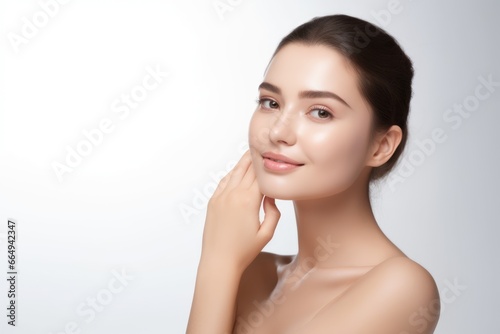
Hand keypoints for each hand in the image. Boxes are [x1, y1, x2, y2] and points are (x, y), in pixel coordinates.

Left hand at [200, 149, 280, 273]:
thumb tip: (272, 196)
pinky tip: (237, 170)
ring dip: (243, 162)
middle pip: (248, 169)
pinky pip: (224, 182)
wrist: (218, 261)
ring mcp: (221, 197)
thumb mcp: (267, 233)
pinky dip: (232, 173)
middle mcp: (233, 195)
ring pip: (235, 172)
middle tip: (263, 145)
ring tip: (251, 152)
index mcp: (249, 201)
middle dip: (256, 158)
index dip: (268, 164)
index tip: (273, 154)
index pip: (261, 175)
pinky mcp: (213, 202)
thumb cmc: (243, 251)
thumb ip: (273, 212)